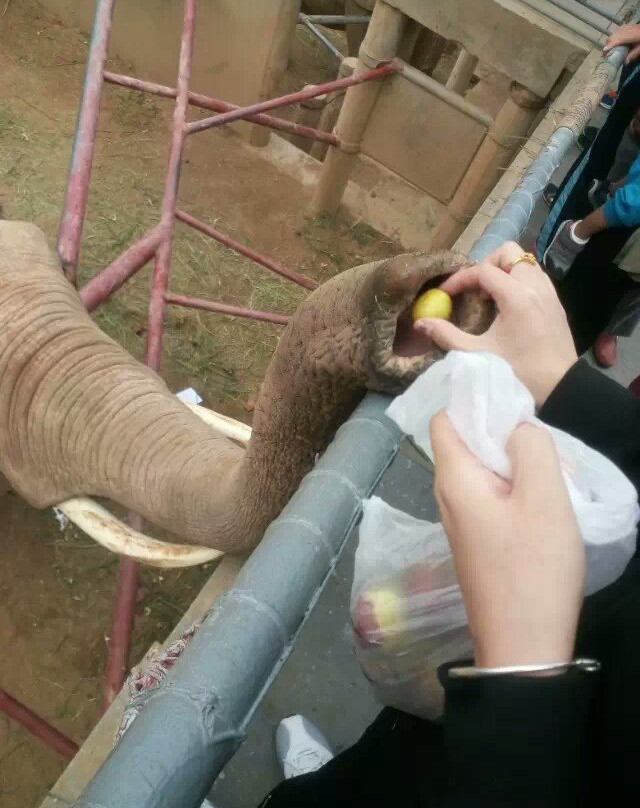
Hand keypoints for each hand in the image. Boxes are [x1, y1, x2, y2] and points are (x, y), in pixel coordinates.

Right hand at [414, 241, 577, 406]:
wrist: (561, 388)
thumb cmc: (518, 373)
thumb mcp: (477, 356)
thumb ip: (447, 336)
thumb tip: (422, 323)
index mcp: (516, 297)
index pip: (483, 271)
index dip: (460, 278)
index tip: (446, 293)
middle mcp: (535, 287)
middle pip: (509, 252)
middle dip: (487, 263)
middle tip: (474, 287)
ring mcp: (549, 293)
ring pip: (524, 262)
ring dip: (504, 271)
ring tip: (490, 296)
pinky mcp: (556, 302)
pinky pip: (535, 276)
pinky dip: (519, 280)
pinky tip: (508, 305)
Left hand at [430, 412, 584, 667]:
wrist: (523, 645)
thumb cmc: (533, 567)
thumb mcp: (544, 497)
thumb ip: (530, 447)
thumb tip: (516, 428)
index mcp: (454, 478)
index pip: (444, 419)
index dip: (473, 403)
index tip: (512, 405)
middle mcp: (448, 496)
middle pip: (466, 443)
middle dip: (503, 435)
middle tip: (544, 445)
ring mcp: (461, 521)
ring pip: (483, 471)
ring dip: (515, 465)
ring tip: (553, 475)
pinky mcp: (477, 541)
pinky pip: (491, 498)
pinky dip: (515, 490)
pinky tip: (545, 504)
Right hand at [603, 23, 639, 62]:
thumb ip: (633, 55)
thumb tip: (624, 62)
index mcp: (631, 35)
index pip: (618, 39)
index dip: (610, 45)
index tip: (604, 51)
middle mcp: (627, 29)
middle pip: (613, 36)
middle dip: (607, 44)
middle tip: (604, 54)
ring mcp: (627, 26)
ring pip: (614, 32)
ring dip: (609, 41)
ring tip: (607, 49)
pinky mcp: (627, 25)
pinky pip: (617, 30)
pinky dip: (613, 36)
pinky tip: (613, 41)